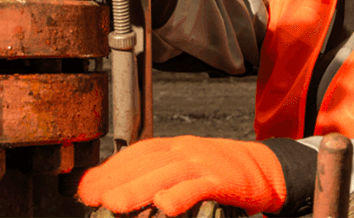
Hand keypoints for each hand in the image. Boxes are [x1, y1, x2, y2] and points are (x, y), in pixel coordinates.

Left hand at [77, 136, 286, 215]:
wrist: (267, 170)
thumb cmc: (224, 172)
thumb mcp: (188, 169)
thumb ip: (158, 177)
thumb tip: (122, 193)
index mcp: (175, 148)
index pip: (136, 154)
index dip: (109, 169)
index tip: (86, 188)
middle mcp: (186, 151)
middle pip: (145, 161)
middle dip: (115, 178)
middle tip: (91, 197)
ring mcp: (204, 163)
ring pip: (167, 173)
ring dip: (138, 188)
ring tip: (115, 204)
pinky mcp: (223, 179)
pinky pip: (199, 186)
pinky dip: (181, 194)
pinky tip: (165, 205)